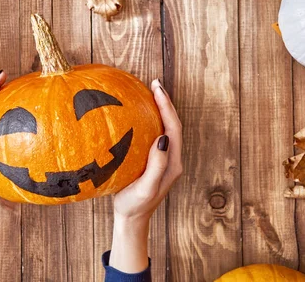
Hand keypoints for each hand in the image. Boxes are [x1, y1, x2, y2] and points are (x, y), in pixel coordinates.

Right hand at [110, 79, 182, 272]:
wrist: (131, 220)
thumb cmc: (135, 205)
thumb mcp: (146, 188)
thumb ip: (156, 165)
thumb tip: (163, 137)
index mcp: (173, 163)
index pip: (173, 128)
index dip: (167, 107)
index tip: (157, 89)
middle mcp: (171, 159)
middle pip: (172, 124)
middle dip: (165, 102)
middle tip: (154, 83)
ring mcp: (163, 159)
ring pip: (165, 128)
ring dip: (159, 109)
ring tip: (148, 92)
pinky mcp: (153, 160)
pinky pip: (155, 134)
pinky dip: (150, 119)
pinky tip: (137, 113)